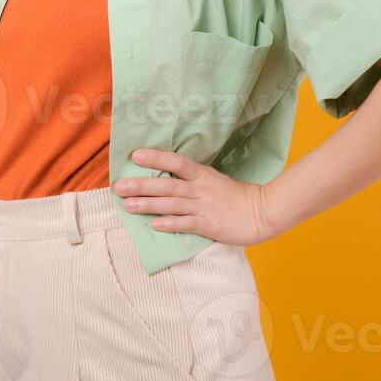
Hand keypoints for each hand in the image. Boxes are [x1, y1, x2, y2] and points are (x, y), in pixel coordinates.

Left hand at [114, 148, 275, 246]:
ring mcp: (204, 206)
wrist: (262, 212)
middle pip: (167, 183)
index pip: (176, 161)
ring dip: (148, 204)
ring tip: (128, 205)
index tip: (134, 155)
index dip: (156, 157)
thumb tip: (164, 178)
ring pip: (172, 204)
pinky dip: (170, 224)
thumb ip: (191, 180)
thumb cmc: (235, 197)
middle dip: (142, 185)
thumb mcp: (213, 181)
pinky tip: (154, 225)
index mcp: (202, 174)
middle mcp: (200, 188)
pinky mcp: (209, 224)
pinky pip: (186, 223)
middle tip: (119, 186)